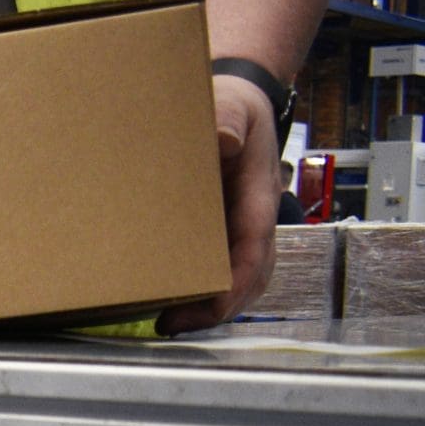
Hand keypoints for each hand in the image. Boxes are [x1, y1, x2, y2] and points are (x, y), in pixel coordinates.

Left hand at [162, 75, 280, 334]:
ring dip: (209, 306)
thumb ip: (229, 118)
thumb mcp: (234, 104)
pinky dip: (200, 289)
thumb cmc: (236, 106)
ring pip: (236, 278)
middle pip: (248, 277)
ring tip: (167, 323)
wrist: (239, 100)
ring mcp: (240, 227)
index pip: (254, 251)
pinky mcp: (222, 229)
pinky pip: (219, 265)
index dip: (236, 285)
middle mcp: (253, 219)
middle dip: (217, 308)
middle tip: (171, 325)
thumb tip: (222, 141)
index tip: (210, 307)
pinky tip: (166, 299)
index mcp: (258, 196)